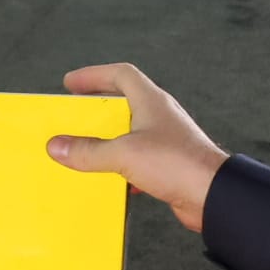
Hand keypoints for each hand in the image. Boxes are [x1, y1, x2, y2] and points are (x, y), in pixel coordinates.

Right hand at [46, 63, 228, 232]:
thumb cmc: (175, 163)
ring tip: (85, 148)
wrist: (213, 195)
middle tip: (75, 115)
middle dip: (97, 108)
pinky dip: (120, 165)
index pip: (120, 75)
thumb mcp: (123, 154)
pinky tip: (109, 179)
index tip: (71, 83)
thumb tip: (57, 146)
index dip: (94, 75)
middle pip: (124, 102)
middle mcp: (159, 116)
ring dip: (107, 139)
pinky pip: (137, 158)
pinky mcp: (168, 163)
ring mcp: (166, 140)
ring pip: (129, 132)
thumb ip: (88, 151)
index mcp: (151, 101)